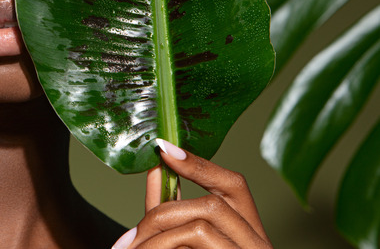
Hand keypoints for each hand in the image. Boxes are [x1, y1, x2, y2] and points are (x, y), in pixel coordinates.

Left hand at [112, 139, 271, 247]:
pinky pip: (198, 242)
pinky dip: (164, 246)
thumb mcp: (182, 245)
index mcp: (247, 235)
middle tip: (129, 239)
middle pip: (213, 204)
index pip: (235, 186)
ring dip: (157, 234)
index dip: (201, 164)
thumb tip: (154, 171)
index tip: (163, 149)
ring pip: (201, 225)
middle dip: (163, 210)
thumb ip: (170, 215)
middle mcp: (257, 246)